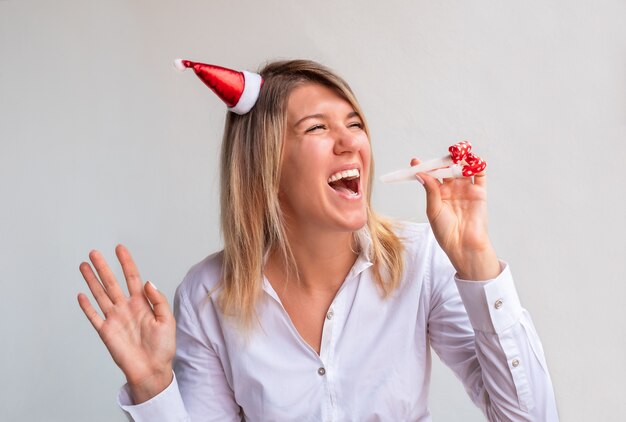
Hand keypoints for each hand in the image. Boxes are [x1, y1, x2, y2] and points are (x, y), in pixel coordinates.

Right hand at [77, 245, 175, 402]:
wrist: (152, 370)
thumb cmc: (163, 347)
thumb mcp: (167, 320)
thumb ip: (158, 300)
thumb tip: (147, 283)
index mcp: (142, 303)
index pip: (132, 277)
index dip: (126, 262)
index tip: (120, 248)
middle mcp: (126, 308)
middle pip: (112, 282)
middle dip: (103, 267)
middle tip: (94, 252)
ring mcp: (115, 319)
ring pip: (100, 294)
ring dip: (92, 280)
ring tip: (84, 265)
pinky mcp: (106, 332)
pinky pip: (94, 316)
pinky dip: (87, 306)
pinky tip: (81, 295)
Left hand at [412, 158, 500, 280]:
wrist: (464, 245)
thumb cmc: (445, 231)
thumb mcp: (433, 209)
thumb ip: (430, 190)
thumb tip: (421, 173)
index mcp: (437, 194)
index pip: (430, 176)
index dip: (423, 168)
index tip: (415, 161)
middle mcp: (452, 189)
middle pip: (447, 169)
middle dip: (443, 161)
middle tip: (439, 155)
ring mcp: (465, 189)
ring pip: (462, 169)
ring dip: (460, 160)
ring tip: (455, 153)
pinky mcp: (479, 192)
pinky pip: (480, 175)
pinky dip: (477, 165)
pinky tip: (471, 160)